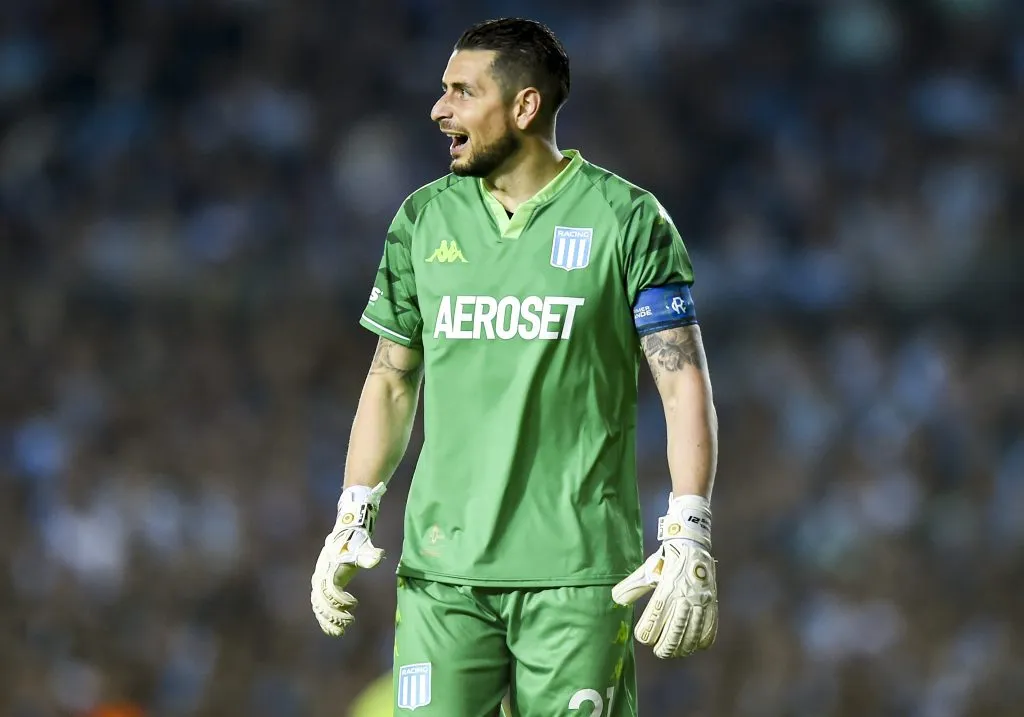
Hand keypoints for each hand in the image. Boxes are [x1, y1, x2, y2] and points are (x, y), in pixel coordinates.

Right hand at [311, 482, 386, 636]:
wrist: (346, 533)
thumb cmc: (356, 542)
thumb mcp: (363, 547)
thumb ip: (369, 555)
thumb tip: (380, 556)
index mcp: (329, 569)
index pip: (330, 589)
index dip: (340, 599)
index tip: (355, 604)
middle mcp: (320, 577)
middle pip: (321, 601)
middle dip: (333, 615)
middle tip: (349, 623)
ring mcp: (319, 582)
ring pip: (318, 606)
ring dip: (328, 620)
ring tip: (341, 632)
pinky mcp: (322, 586)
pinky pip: (319, 606)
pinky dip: (325, 618)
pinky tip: (334, 630)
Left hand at [612, 494, 717, 658]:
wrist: (693, 543)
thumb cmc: (666, 558)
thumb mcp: (647, 570)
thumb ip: (633, 586)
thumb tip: (616, 600)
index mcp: (666, 587)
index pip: (655, 617)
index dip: (648, 632)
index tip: (643, 637)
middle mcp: (685, 595)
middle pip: (675, 630)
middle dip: (666, 646)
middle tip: (659, 652)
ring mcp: (701, 599)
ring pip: (693, 632)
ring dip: (683, 646)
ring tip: (675, 652)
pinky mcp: (712, 601)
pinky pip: (710, 626)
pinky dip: (703, 639)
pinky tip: (695, 646)